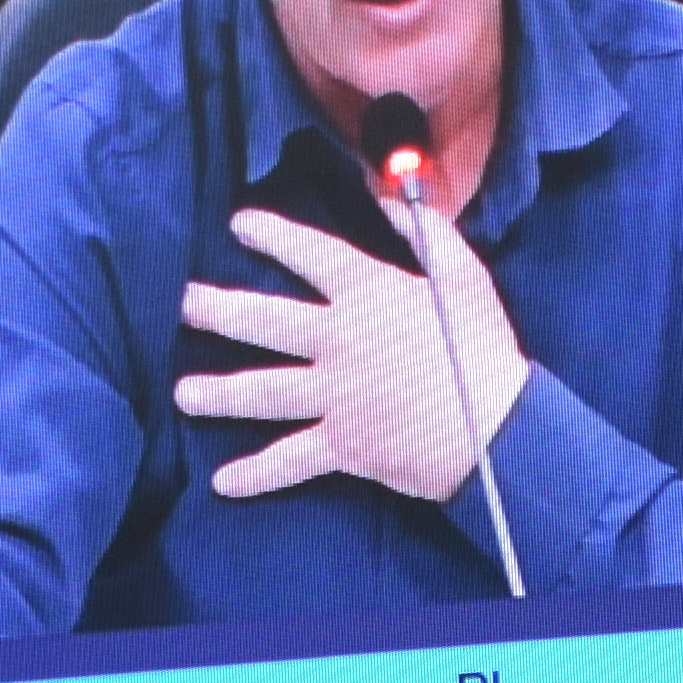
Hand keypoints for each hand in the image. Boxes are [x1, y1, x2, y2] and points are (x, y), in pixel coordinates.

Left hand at [172, 197, 533, 508]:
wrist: (498, 428)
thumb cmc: (483, 349)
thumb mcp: (464, 276)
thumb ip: (426, 231)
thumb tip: (391, 198)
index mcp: (368, 294)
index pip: (309, 254)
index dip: (272, 235)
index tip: (240, 224)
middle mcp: (340, 340)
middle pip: (264, 322)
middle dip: (218, 312)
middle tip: (184, 306)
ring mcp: (336, 395)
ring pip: (263, 391)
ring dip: (218, 393)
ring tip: (183, 394)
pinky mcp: (343, 445)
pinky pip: (290, 459)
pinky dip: (256, 474)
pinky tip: (223, 484)